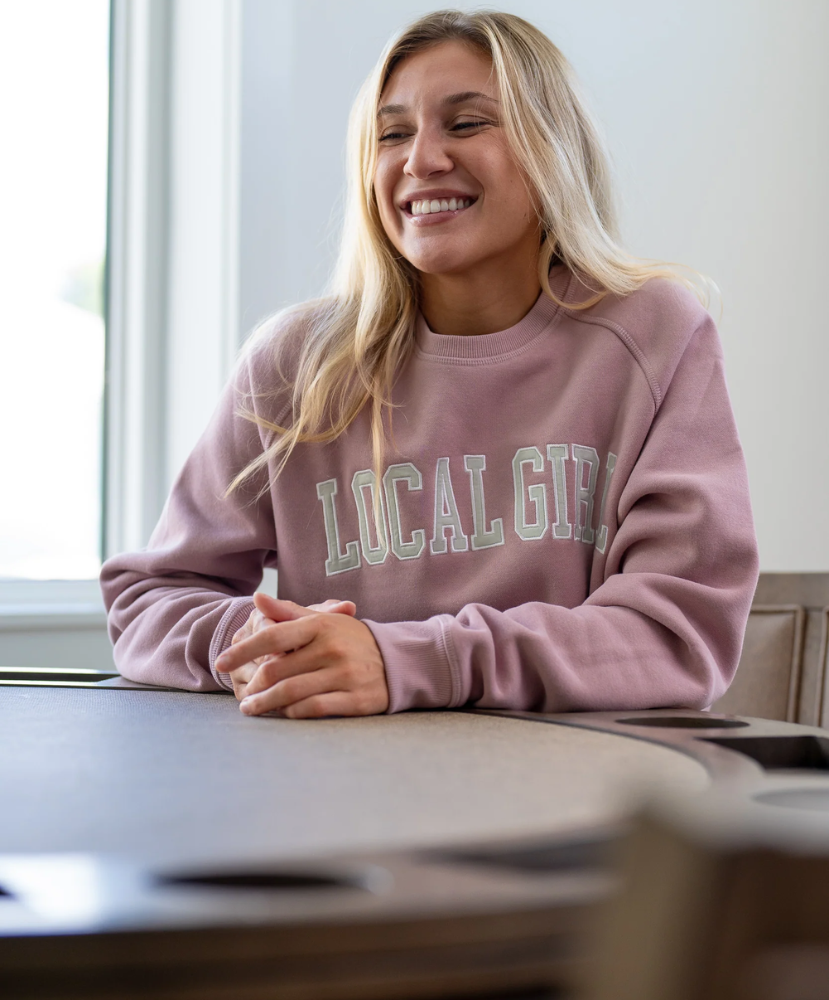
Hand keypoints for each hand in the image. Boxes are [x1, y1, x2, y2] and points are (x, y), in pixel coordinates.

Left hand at [217, 592, 388, 718]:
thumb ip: (288, 613)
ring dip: (265, 704)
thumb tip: (257, 598)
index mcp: (321, 625)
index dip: (242, 651)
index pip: (272, 636)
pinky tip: (283, 713)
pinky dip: (292, 713)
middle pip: (277, 671)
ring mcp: (345, 675)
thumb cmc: (352, 639)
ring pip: (291, 693)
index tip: (221, 662)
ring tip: (253, 708)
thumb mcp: (323, 620)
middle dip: (253, 686)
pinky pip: (313, 709)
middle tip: (243, 695)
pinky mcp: (356, 699)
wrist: (400, 660)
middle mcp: (332, 648)